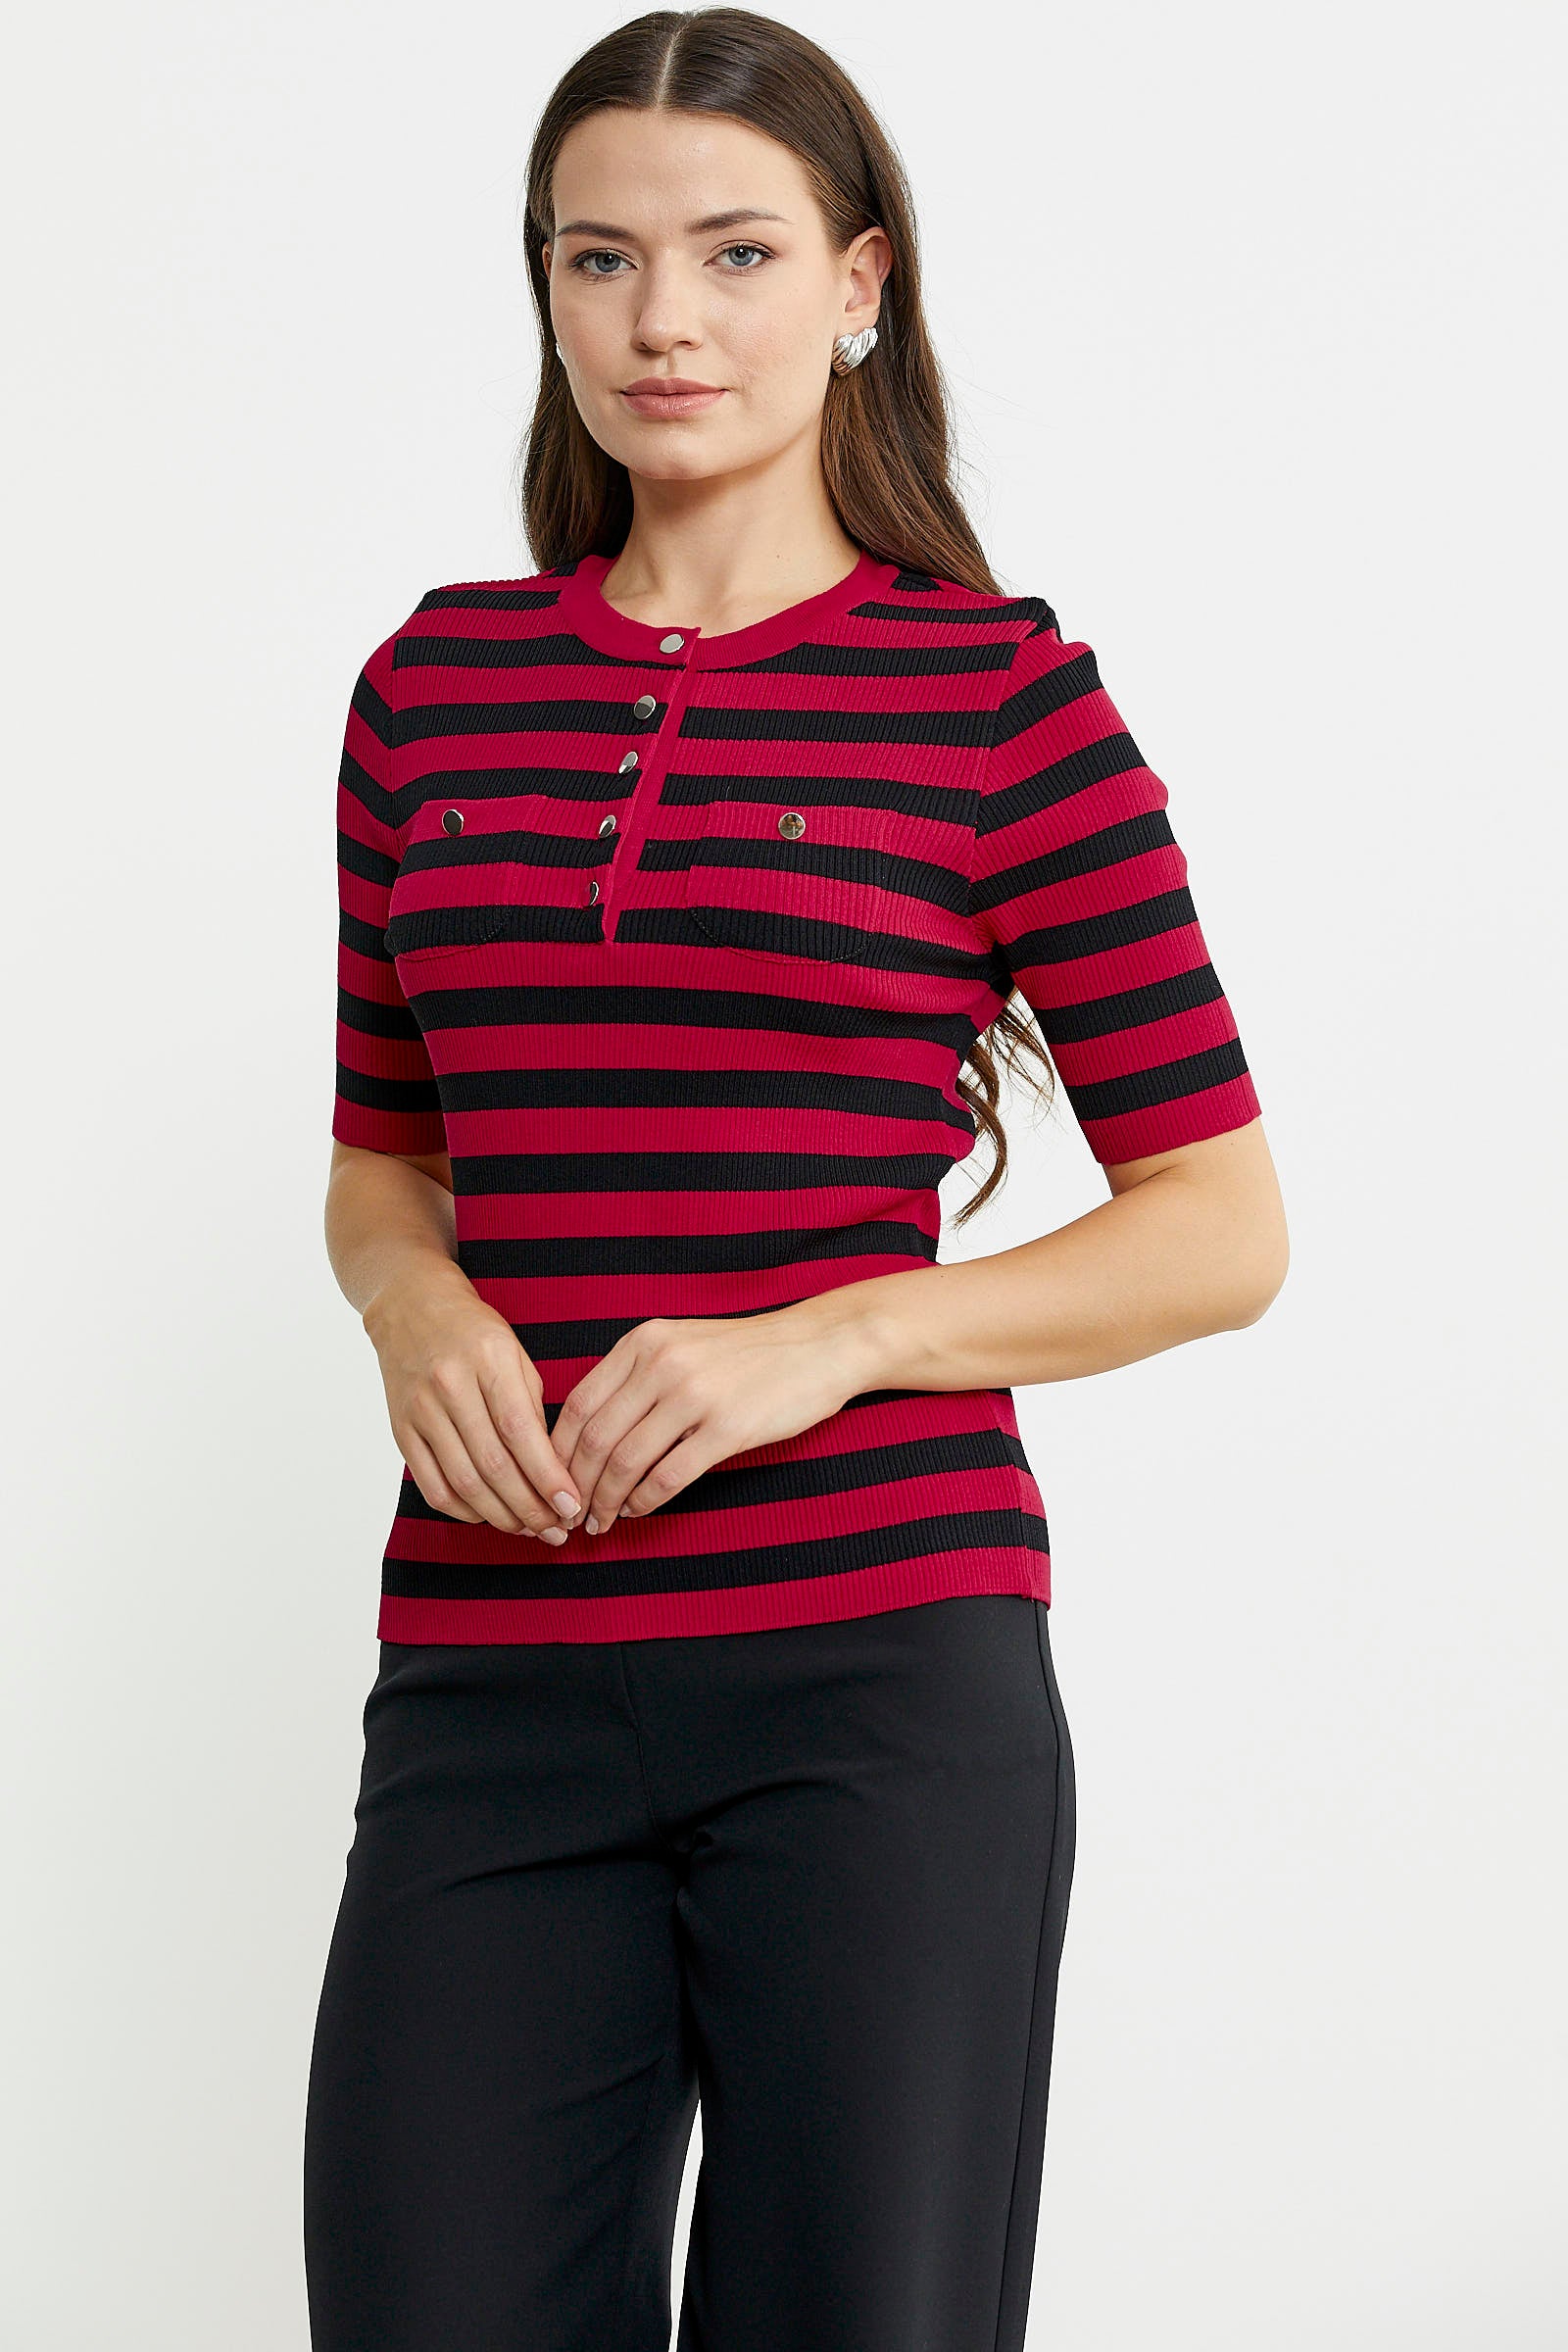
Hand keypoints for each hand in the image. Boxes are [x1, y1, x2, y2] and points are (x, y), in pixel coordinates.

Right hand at [363, 1267, 583, 1541]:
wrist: (409, 1305)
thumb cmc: (474, 1332)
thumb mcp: (514, 1353)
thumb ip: (533, 1407)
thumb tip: (552, 1469)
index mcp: (488, 1359)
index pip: (521, 1432)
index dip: (548, 1476)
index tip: (573, 1505)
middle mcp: (450, 1385)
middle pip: (494, 1465)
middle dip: (530, 1507)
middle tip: (557, 1530)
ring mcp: (420, 1409)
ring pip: (464, 1482)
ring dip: (501, 1516)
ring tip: (529, 1529)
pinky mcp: (401, 1430)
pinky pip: (432, 1484)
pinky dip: (463, 1509)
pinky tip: (488, 1515)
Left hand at [550, 1304, 881, 1534]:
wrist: (819, 1345)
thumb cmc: (747, 1353)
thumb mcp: (681, 1344)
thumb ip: (635, 1377)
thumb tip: (587, 1435)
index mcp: (643, 1343)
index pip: (577, 1405)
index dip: (557, 1453)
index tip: (554, 1483)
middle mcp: (661, 1364)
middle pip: (595, 1438)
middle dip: (575, 1486)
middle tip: (570, 1514)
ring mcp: (694, 1395)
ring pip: (625, 1462)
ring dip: (606, 1502)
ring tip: (600, 1522)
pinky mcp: (728, 1427)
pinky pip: (668, 1476)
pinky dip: (644, 1502)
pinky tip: (638, 1511)